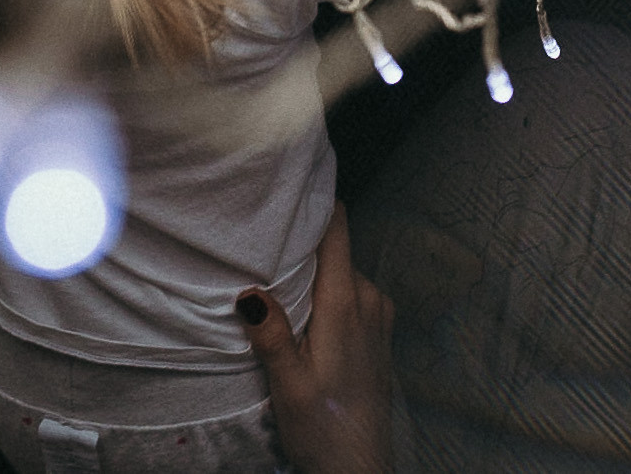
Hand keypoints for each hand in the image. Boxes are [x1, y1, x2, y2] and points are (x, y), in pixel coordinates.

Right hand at [239, 205, 395, 473]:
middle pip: (336, 250)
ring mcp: (381, 315)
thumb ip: (272, 335)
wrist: (360, 469)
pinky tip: (306, 319)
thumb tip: (249, 291)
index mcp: (347, 303)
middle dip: (304, 246)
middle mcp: (371, 299)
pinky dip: (330, 296)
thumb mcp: (288, 384)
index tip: (291, 185)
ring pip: (344, 274)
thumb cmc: (323, 427)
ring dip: (316, 276)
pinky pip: (354, 295)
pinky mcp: (381, 333)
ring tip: (280, 287)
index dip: (317, 203)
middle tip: (265, 243)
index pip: (338, 230)